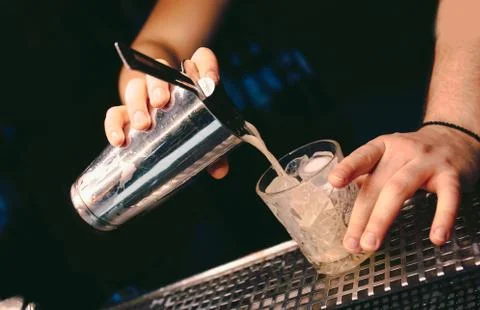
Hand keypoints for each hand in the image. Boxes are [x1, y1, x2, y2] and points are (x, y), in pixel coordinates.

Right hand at [104, 47, 228, 178]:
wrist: (167, 130)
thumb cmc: (193, 129)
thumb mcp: (205, 138)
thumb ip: (216, 153)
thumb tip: (219, 171)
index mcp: (192, 82)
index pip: (202, 60)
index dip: (207, 66)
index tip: (210, 83)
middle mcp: (167, 83)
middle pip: (159, 70)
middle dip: (159, 85)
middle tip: (162, 102)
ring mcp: (144, 96)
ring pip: (136, 87)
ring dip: (137, 103)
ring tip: (143, 124)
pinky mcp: (126, 113)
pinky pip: (115, 113)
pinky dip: (114, 125)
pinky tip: (119, 140)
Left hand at [329, 126, 479, 252]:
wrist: (456, 138)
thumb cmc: (413, 155)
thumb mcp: (388, 157)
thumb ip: (370, 177)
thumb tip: (344, 207)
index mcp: (383, 147)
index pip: (363, 156)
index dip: (348, 168)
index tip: (334, 181)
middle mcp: (403, 152)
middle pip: (378, 184)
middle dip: (362, 216)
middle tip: (352, 242)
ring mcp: (427, 162)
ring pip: (400, 189)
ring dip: (382, 219)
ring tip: (371, 243)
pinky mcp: (451, 175)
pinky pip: (447, 197)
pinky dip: (442, 218)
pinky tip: (436, 238)